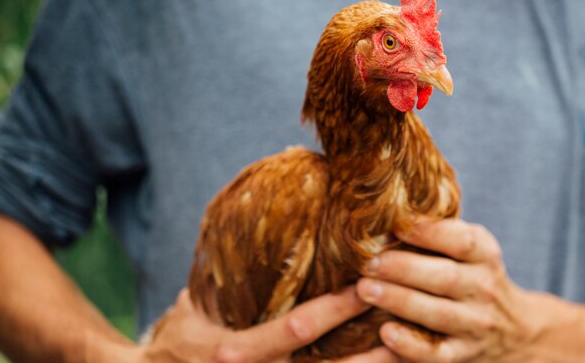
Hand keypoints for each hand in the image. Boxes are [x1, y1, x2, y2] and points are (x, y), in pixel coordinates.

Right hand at [139, 286, 398, 362]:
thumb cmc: (174, 342)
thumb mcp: (192, 306)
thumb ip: (226, 278)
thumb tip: (252, 234)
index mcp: (237, 351)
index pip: (299, 327)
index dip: (336, 309)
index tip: (367, 286)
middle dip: (372, 354)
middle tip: (410, 329)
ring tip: (408, 355)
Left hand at [357, 219, 536, 362]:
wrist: (515, 331)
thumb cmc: (471, 276)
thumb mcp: (468, 249)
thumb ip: (438, 232)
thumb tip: (387, 211)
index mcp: (484, 255)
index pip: (462, 241)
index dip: (429, 232)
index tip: (395, 225)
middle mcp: (483, 289)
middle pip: (444, 277)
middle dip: (403, 268)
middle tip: (368, 262)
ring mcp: (475, 325)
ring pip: (437, 314)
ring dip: (399, 300)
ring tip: (364, 288)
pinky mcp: (463, 355)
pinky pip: (437, 354)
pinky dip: (411, 345)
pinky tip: (386, 332)